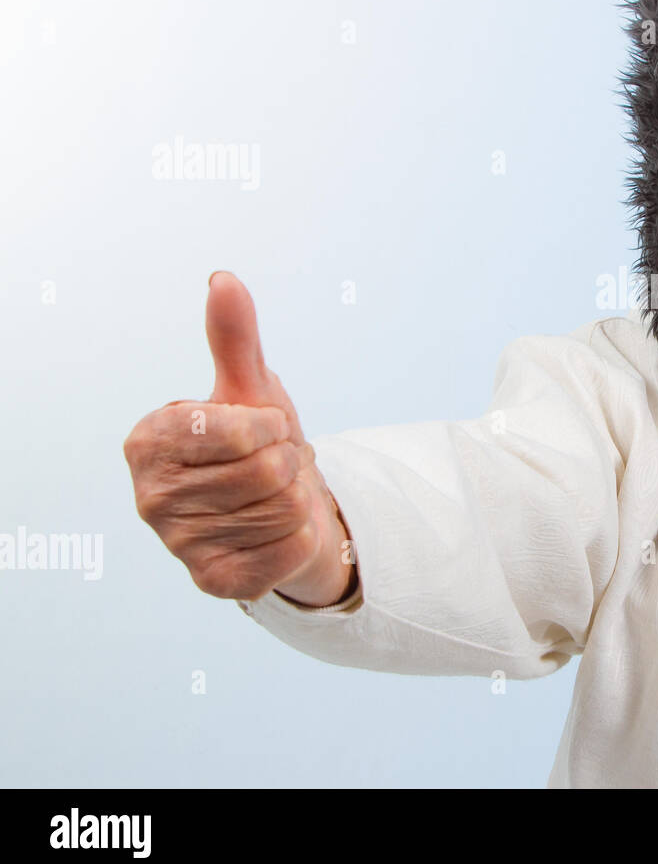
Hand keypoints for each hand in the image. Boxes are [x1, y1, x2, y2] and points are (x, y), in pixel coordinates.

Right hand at [123, 271, 354, 604]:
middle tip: (273, 467)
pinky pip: (292, 549)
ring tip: (274, 497)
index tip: (262, 429)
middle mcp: (149, 496)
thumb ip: (235, 336)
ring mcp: (179, 545)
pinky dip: (302, 536)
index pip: (242, 428)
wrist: (281, 509)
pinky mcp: (214, 583)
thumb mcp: (250, 388)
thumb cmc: (258, 442)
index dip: (271, 425)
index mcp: (149, 440)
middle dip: (290, 462)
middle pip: (270, 470)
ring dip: (297, 498)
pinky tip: (279, 532)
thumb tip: (223, 279)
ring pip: (286, 508)